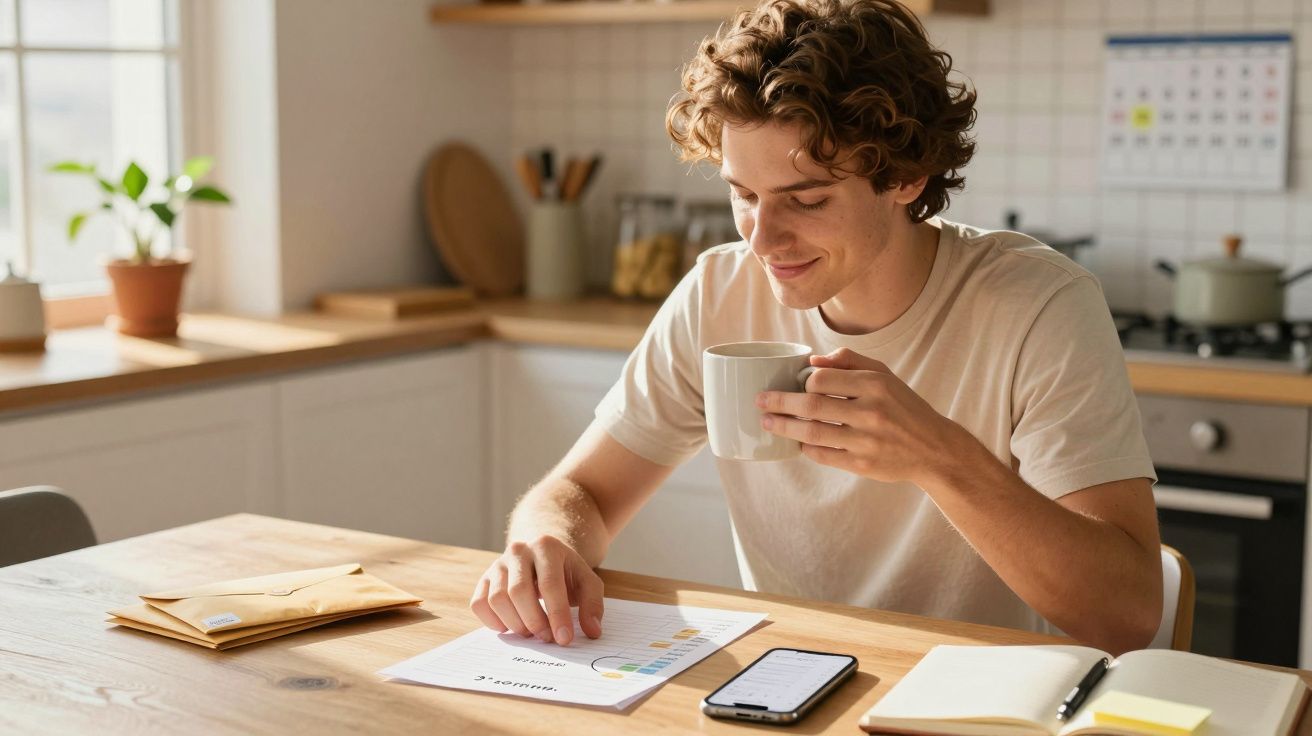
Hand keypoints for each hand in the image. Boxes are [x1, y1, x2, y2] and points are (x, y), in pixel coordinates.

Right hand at [469, 535, 604, 645]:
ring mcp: (498, 564)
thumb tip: (592, 631)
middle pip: (518, 591)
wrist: (543, 555)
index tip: (564, 639)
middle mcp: (518, 551)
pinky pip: (479, 603)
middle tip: (547, 638)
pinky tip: (510, 627)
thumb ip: (593, 604)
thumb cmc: (565, 572)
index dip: (557, 614)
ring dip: (515, 623)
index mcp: (546, 546)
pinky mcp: (484, 578)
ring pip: (497, 599)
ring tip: (531, 632)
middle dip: (534, 621)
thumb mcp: (587, 581)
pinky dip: (492, 621)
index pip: (549, 584)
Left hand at [756, 348, 974, 486]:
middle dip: (779, 403)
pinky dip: (806, 448)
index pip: (822, 378)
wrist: (934, 448)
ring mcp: (866, 441)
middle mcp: (870, 412)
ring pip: (812, 433)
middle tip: (760, 402)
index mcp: (874, 384)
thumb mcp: (885, 376)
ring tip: (767, 423)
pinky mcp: (862, 466)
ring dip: (784, 428)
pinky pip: (823, 456)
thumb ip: (849, 362)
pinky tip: (797, 442)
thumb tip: (812, 361)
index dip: (801, 381)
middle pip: (811, 406)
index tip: (790, 383)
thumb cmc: (904, 407)